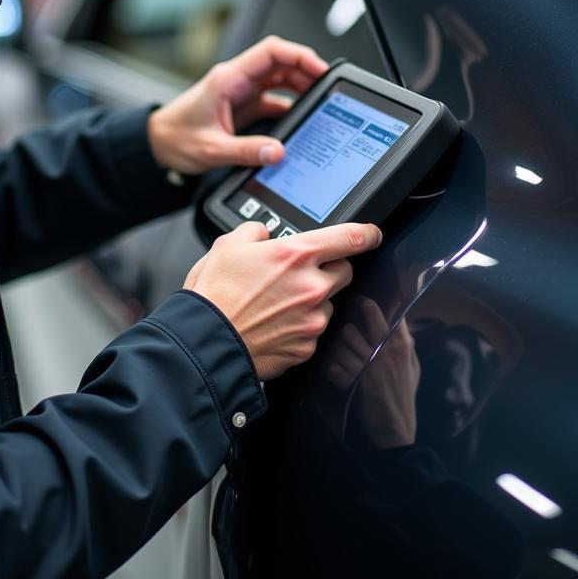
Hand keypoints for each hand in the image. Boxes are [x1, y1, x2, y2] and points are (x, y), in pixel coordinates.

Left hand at [147, 36, 327, 174]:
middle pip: (280, 63)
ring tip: (321, 101)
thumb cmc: (174, 138)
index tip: (320, 68)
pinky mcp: (243, 107)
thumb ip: (246, 151)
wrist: (156, 145)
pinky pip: (273, 100)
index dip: (299, 55)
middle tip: (329, 88)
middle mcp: (236, 81)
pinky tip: (301, 120)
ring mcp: (241, 92)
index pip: (270, 52)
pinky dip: (290, 107)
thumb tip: (277, 151)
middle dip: (307, 72)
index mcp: (228, 79)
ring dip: (301, 88)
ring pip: (279, 79)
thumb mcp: (211, 149)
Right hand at [184, 221, 380, 380]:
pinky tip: (275, 324)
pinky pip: (313, 330)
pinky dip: (300, 326)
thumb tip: (263, 233)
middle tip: (300, 272)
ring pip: (328, 302)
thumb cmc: (214, 295)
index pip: (350, 238)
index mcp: (295, 254)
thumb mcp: (227, 245)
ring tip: (277, 303)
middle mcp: (311, 286)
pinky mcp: (307, 347)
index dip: (367, 233)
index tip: (371, 234)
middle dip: (329, 268)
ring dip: (312, 300)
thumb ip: (255, 231)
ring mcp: (312, 319)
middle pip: (344, 271)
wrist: (205, 342)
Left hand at [322, 297, 420, 448]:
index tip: (359, 302)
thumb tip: (398, 317)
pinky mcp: (357, 381)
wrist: (396, 428)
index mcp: (402, 344)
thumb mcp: (412, 366)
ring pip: (344, 337)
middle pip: (364, 314)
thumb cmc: (403, 394)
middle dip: (351, 313)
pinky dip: (332, 367)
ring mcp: (371, 365)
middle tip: (344, 316)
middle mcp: (387, 350)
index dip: (368, 303)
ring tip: (341, 350)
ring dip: (338, 343)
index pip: (386, 309)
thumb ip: (405, 341)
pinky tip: (336, 371)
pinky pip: (334, 363)